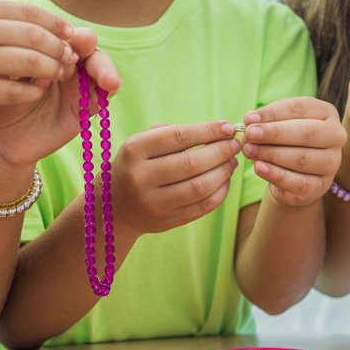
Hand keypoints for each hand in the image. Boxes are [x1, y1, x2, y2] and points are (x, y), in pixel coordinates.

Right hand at [0, 0, 79, 121]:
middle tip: (70, 58)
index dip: (56, 24)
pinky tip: (37, 91)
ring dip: (51, 70)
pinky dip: (32, 91)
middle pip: (34, 37)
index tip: (71, 35)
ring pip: (29, 64)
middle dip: (59, 48)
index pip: (29, 13)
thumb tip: (46, 22)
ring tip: (58, 74)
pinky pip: (15, 92)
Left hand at [0, 34, 121, 170]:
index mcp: (46, 49)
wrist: (0, 138)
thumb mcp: (5, 78)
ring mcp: (77, 84)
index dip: (63, 30)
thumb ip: (22, 63)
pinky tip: (108, 89)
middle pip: (85, 45)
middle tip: (86, 43)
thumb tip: (39, 52)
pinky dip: (107, 91)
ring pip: (99, 67)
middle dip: (87, 43)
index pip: (60, 32)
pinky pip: (102, 96)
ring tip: (106, 78)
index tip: (64, 34)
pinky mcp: (85, 108)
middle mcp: (65, 63)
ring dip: (104, 69)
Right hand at [110, 121, 241, 236]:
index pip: (180, 136)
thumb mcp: (142, 143)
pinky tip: (224, 180)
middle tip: (236, 144)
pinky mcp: (165, 221)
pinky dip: (220, 192)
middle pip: (193, 162)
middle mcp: (140, 176)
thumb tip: (220, 132)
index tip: (229, 127)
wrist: (114, 206)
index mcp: (134, 149)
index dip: (209, 131)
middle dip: (222, 151)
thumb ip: (174, 133)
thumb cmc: (136, 165)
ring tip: (232, 161)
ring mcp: (152, 202)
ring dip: (224, 172)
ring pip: (201, 186)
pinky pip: (202, 207)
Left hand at [239, 97, 347, 205]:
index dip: (273, 113)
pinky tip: (259, 168)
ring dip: (272, 154)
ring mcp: (332, 163)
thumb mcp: (276, 126)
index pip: (300, 108)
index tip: (249, 119)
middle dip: (274, 133)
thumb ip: (265, 122)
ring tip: (248, 150)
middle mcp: (335, 136)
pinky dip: (277, 175)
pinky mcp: (321, 186)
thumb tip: (250, 120)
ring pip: (302, 158)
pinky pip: (300, 182)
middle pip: (307, 132)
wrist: (290, 176)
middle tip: (249, 134)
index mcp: (326, 113)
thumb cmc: (283, 142)